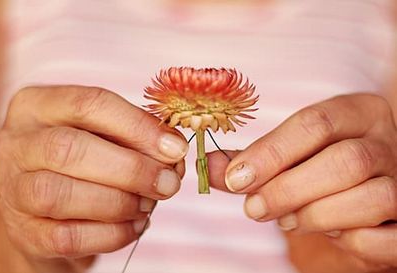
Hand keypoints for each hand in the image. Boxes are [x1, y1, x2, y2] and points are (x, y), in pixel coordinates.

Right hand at [0, 86, 187, 272]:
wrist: (47, 204)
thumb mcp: (104, 134)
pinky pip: (68, 237)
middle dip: (131, 168)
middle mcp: (16, 143)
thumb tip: (173, 155)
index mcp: (38, 105)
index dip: (138, 126)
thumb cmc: (83, 159)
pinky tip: (135, 226)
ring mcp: (12, 190)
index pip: (89, 104)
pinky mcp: (24, 232)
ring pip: (61, 195)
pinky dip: (112, 234)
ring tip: (148, 205)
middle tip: (168, 183)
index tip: (175, 149)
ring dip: (120, 202)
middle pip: (69, 149)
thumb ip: (136, 138)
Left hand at [208, 94, 396, 271]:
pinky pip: (384, 238)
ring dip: (317, 215)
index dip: (270, 153)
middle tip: (254, 208)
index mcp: (358, 113)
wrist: (361, 195)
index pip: (315, 123)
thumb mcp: (287, 157)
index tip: (234, 179)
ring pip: (372, 197)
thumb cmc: (317, 170)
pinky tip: (328, 233)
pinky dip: (350, 241)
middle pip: (346, 161)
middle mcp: (387, 142)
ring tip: (289, 220)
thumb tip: (207, 166)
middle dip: (288, 189)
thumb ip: (249, 161)